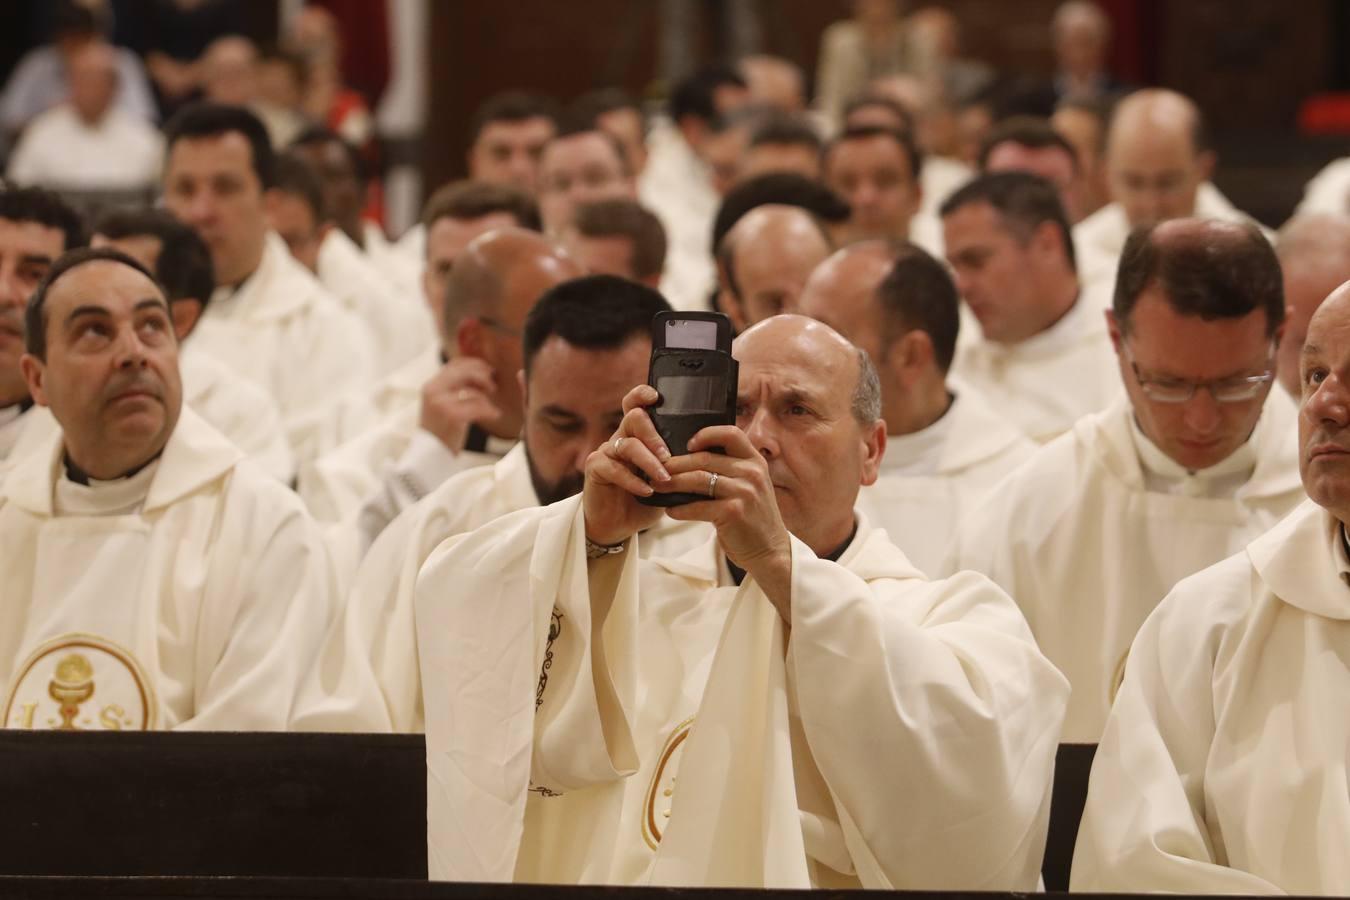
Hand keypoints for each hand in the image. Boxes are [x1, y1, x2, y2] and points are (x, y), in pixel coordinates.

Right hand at [419, 357, 501, 451]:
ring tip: (492, 405)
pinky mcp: (452, 417)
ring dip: (487, 397)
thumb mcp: (440, 404)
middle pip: (464, 372)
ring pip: (472, 391)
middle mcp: (434, 391)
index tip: (487, 369)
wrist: (429, 454)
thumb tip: (477, 373)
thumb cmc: (439, 430)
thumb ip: (452, 388)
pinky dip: (489, 411)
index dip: (473, 364)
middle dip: (483, 376)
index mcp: (431, 386)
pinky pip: (478, 406)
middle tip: (493, 386)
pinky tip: (495, 415)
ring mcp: (442, 403)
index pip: (454, 364)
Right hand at [583, 385, 671, 545]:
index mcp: (638, 435)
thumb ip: (679, 464)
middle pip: (634, 417)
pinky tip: (646, 491)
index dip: (642, 394)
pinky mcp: (595, 468)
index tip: (656, 396)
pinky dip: (632, 480)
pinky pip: (613, 467)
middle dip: (654, 433)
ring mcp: (606, 451)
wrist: (619, 525)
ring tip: (664, 477)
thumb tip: (710, 455)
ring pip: (627, 444)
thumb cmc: (646, 499)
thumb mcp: (667, 480)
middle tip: (668, 454)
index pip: (637, 405)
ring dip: (648, 461)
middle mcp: (621, 437)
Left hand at [659, 426, 793, 618]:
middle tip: (656, 469)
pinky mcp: (734, 512)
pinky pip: (697, 506)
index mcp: (755, 461)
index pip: (730, 434)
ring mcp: (744, 491)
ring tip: (657, 487)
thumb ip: (730, 470)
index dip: (706, 434)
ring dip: (672, 483)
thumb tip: (690, 459)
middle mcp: (752, 472)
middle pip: (704, 458)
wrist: (770, 550)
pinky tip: (670, 510)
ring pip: (697, 479)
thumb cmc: (753, 518)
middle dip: (675, 464)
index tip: (688, 444)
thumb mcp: (750, 486)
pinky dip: (679, 509)